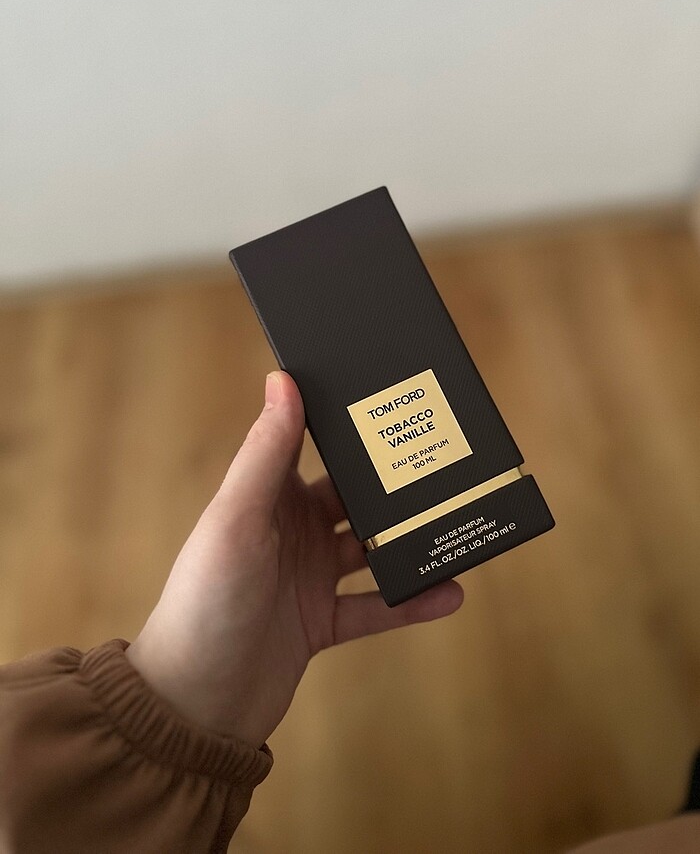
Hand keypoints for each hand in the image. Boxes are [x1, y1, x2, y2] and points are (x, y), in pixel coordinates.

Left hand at [126, 370, 462, 747]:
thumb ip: (265, 454)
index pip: (310, 444)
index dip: (347, 422)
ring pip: (373, 550)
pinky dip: (412, 602)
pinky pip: (377, 607)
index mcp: (267, 497)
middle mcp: (291, 531)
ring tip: (458, 524)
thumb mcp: (238, 520)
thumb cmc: (206, 600)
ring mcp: (308, 577)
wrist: (195, 703)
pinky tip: (451, 593)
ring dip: (410, 540)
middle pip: (353, 496)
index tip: (392, 397)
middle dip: (393, 482)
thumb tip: (283, 378)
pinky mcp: (321, 623)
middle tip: (446, 462)